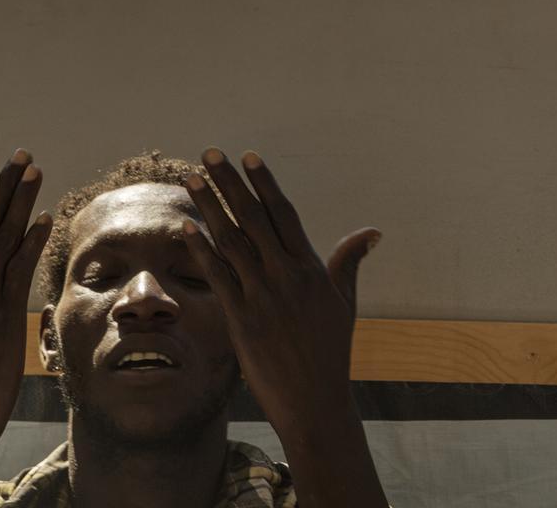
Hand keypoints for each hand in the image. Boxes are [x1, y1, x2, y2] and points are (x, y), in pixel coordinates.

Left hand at [181, 147, 379, 437]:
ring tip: (193, 179)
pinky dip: (201, 250)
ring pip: (233, 241)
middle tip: (211, 153)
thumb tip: (371, 232)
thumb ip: (349, 263)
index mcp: (311, 269)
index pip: (284, 214)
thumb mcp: (344, 303)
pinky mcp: (243, 320)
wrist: (316, 402)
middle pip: (254, 219)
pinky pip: (218, 277)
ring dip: (210, 207)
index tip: (249, 157)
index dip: (265, 184)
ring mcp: (264, 297)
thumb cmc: (331, 352)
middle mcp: (287, 277)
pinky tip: (185, 228)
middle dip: (231, 183)